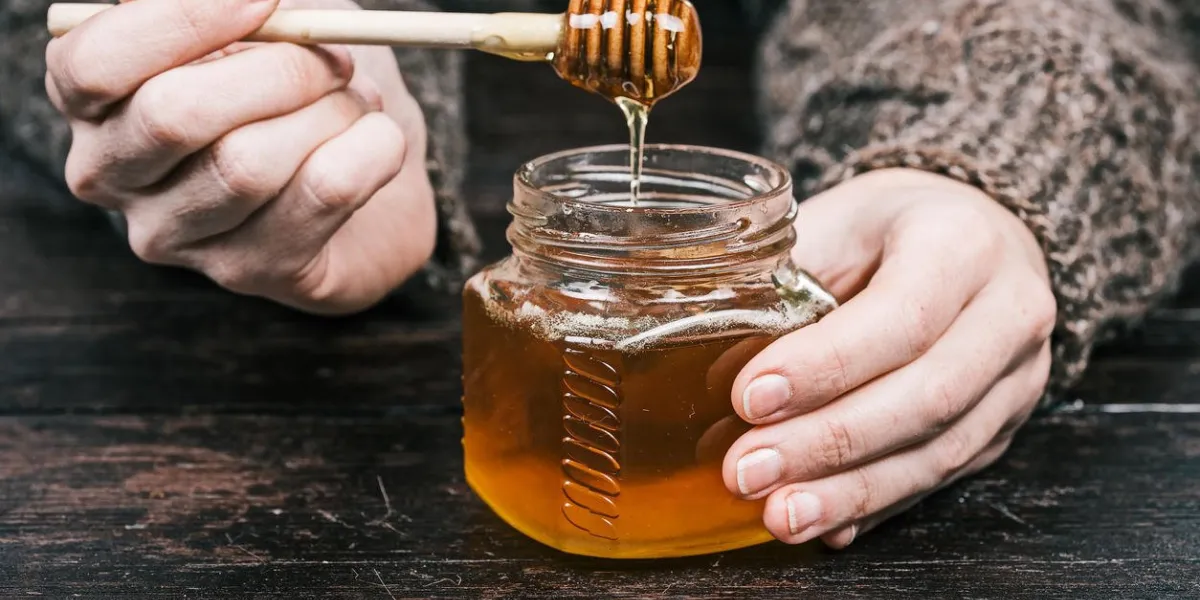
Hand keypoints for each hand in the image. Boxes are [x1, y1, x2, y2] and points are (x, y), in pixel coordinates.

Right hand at [45, 0, 436, 313]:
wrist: (370, 175)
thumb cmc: (305, 86)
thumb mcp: (272, 23)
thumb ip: (254, 8)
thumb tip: (265, 2)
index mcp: (93, 101)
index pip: (94, 65)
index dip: (182, 20)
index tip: (265, 1)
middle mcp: (112, 175)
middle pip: (172, 116)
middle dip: (276, 71)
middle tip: (336, 58)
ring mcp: (174, 234)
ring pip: (249, 163)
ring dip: (330, 114)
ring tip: (358, 102)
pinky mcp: (248, 270)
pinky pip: (320, 194)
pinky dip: (370, 149)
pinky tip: (379, 140)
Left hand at [723, 168, 1055, 547]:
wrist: (973, 234)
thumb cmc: (887, 228)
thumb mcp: (836, 222)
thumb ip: (786, 281)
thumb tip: (709, 361)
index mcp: (963, 243)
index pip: (902, 316)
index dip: (825, 365)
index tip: (750, 398)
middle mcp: (1009, 312)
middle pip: (928, 396)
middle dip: (830, 443)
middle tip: (749, 471)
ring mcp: (1017, 378)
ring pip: (940, 452)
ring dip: (850, 491)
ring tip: (778, 515)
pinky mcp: (1004, 426)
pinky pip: (940, 478)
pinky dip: (874, 505)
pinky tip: (820, 524)